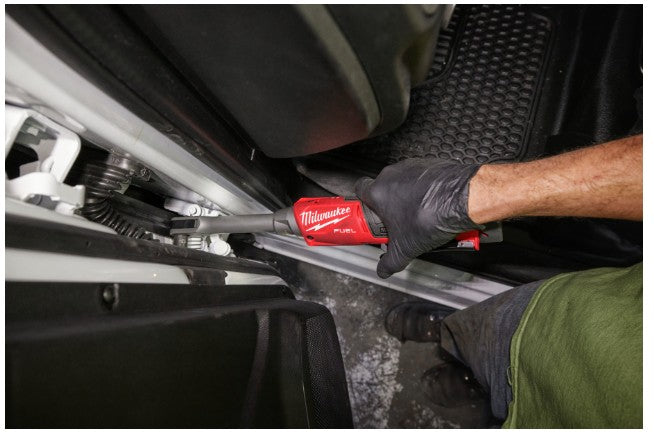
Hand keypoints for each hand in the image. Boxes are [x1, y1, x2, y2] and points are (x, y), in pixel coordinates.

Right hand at [355, 158, 481, 277]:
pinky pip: (421, 177)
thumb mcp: (406, 248)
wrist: (462, 200)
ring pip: (403, 182)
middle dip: (389, 205)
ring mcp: (411, 167)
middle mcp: (392, 175)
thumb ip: (390, 262)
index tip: (370, 215)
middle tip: (398, 222)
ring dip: (407, 197)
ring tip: (419, 216)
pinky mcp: (429, 165)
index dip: (364, 203)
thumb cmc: (431, 216)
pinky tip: (434, 206)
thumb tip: (383, 269)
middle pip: (383, 188)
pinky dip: (425, 190)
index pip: (360, 189)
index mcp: (378, 192)